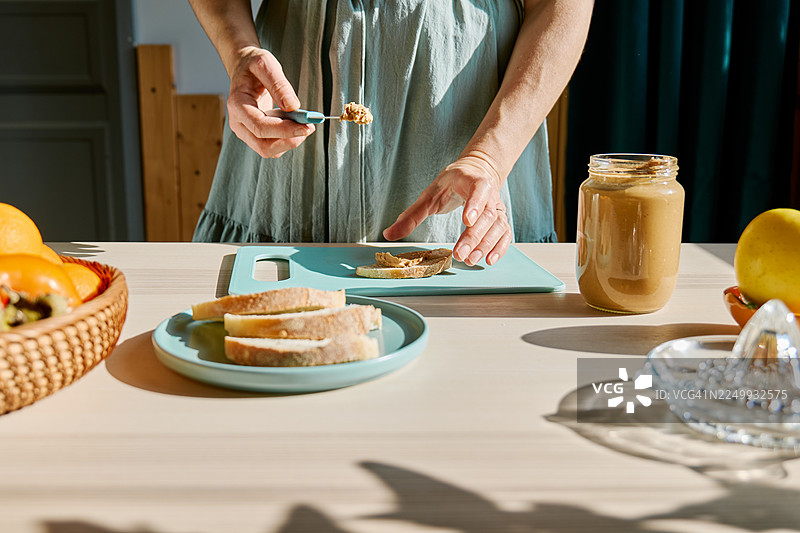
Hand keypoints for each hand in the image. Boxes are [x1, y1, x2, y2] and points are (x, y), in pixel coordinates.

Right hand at [227, 46, 314, 157]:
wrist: (244, 68)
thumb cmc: (253, 65)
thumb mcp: (265, 64)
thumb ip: (279, 85)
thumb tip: (293, 107)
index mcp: (237, 104)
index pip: (260, 127)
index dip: (284, 130)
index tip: (306, 126)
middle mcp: (238, 122)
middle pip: (263, 146)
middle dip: (289, 140)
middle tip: (309, 127)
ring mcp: (245, 131)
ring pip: (268, 150)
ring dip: (289, 141)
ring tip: (302, 122)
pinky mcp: (254, 134)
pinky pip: (272, 146)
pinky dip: (286, 140)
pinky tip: (294, 124)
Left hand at [383, 155, 511, 265]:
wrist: (476, 171)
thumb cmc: (452, 183)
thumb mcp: (429, 194)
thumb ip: (411, 215)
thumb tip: (389, 234)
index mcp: (473, 181)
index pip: (478, 190)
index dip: (474, 204)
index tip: (467, 220)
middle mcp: (490, 195)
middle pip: (486, 216)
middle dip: (474, 237)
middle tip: (460, 254)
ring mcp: (497, 208)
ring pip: (497, 226)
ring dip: (486, 245)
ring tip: (471, 260)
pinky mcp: (500, 219)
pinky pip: (505, 234)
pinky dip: (500, 247)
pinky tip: (489, 260)